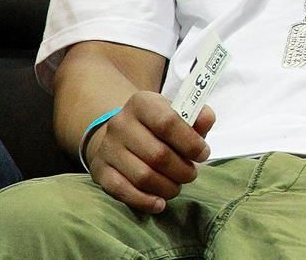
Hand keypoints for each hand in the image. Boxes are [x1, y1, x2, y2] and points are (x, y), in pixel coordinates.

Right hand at [86, 91, 213, 212]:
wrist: (121, 133)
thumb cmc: (158, 125)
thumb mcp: (177, 113)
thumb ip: (197, 117)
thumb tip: (206, 120)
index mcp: (142, 103)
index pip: (167, 122)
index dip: (190, 142)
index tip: (203, 154)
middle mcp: (120, 123)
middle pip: (157, 154)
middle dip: (181, 170)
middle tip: (191, 174)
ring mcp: (107, 148)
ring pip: (142, 176)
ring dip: (167, 187)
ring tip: (177, 186)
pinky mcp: (99, 171)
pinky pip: (122, 191)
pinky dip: (144, 201)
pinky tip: (160, 203)